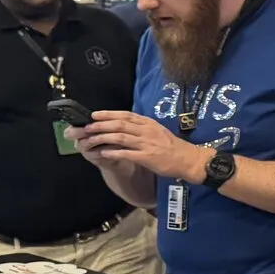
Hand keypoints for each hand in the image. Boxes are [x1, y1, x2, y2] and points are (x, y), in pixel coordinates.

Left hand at [71, 110, 208, 179]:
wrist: (187, 159)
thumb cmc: (172, 146)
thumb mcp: (158, 131)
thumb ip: (142, 127)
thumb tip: (124, 124)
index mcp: (148, 123)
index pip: (125, 115)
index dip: (108, 114)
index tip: (94, 114)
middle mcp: (146, 130)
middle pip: (119, 124)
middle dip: (100, 125)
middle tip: (86, 127)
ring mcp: (147, 143)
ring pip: (120, 137)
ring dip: (102, 138)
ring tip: (90, 140)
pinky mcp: (147, 157)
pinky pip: (126, 153)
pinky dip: (113, 152)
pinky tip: (103, 153)